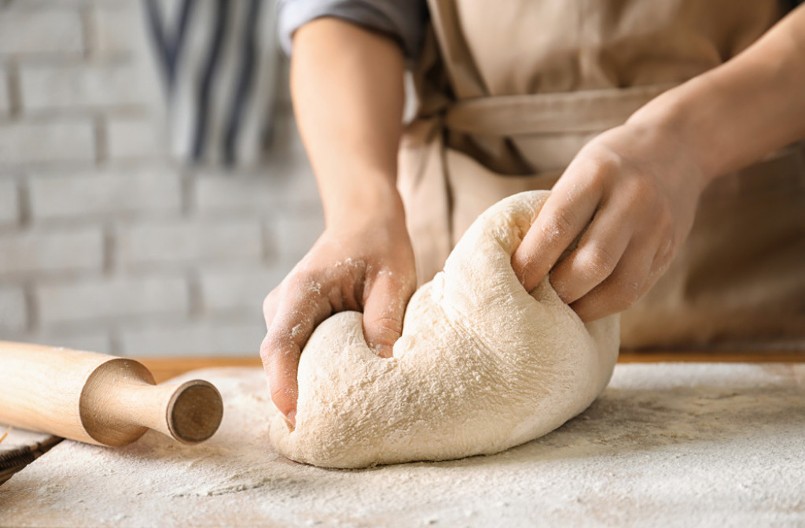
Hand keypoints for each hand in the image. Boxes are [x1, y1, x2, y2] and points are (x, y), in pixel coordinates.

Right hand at [261, 208, 415, 426]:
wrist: (363, 219)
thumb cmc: (379, 244)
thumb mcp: (393, 279)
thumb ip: (385, 320)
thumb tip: (383, 366)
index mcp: (302, 290)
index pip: (280, 344)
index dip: (283, 384)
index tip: (295, 416)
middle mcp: (283, 303)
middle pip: (279, 361)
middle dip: (295, 396)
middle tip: (325, 433)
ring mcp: (284, 313)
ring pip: (285, 361)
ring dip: (304, 386)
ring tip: (335, 417)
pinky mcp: (294, 321)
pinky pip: (295, 355)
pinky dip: (310, 374)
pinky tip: (335, 392)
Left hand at [512, 122, 706, 320]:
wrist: (676, 146)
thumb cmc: (608, 166)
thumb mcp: (579, 173)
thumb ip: (555, 213)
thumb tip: (517, 264)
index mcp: (597, 173)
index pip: (557, 226)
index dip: (531, 261)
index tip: (512, 281)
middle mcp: (632, 199)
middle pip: (592, 262)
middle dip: (558, 290)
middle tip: (534, 300)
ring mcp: (657, 227)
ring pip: (620, 286)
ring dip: (584, 307)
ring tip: (559, 311)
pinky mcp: (670, 250)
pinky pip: (636, 290)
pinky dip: (606, 305)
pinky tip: (585, 306)